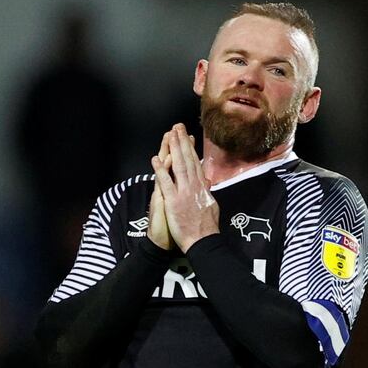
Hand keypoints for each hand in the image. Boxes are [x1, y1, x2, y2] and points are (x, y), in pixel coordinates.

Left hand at [152, 123, 218, 252]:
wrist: (203, 241)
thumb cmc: (207, 227)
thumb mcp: (212, 206)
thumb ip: (207, 192)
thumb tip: (207, 182)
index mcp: (202, 188)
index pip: (195, 164)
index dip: (191, 148)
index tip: (188, 136)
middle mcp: (194, 186)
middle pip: (187, 160)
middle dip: (182, 142)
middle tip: (178, 126)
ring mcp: (183, 192)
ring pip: (178, 166)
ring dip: (174, 149)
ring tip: (170, 134)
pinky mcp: (173, 201)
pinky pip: (165, 183)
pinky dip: (160, 170)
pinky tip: (156, 158)